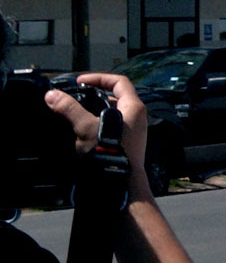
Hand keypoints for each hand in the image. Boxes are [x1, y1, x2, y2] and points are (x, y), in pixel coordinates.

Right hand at [45, 73, 149, 194]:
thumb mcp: (86, 128)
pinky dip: (97, 123)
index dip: (99, 78)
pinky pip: (112, 127)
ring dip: (94, 110)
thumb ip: (69, 109)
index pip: (119, 82)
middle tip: (76, 96)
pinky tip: (82, 130)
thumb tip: (51, 95)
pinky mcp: (126, 144)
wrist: (120, 185)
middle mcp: (137, 117)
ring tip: (75, 112)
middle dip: (95, 94)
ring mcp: (133, 131)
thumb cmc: (109, 153)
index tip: (81, 81)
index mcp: (134, 107)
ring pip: (113, 113)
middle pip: (117, 97)